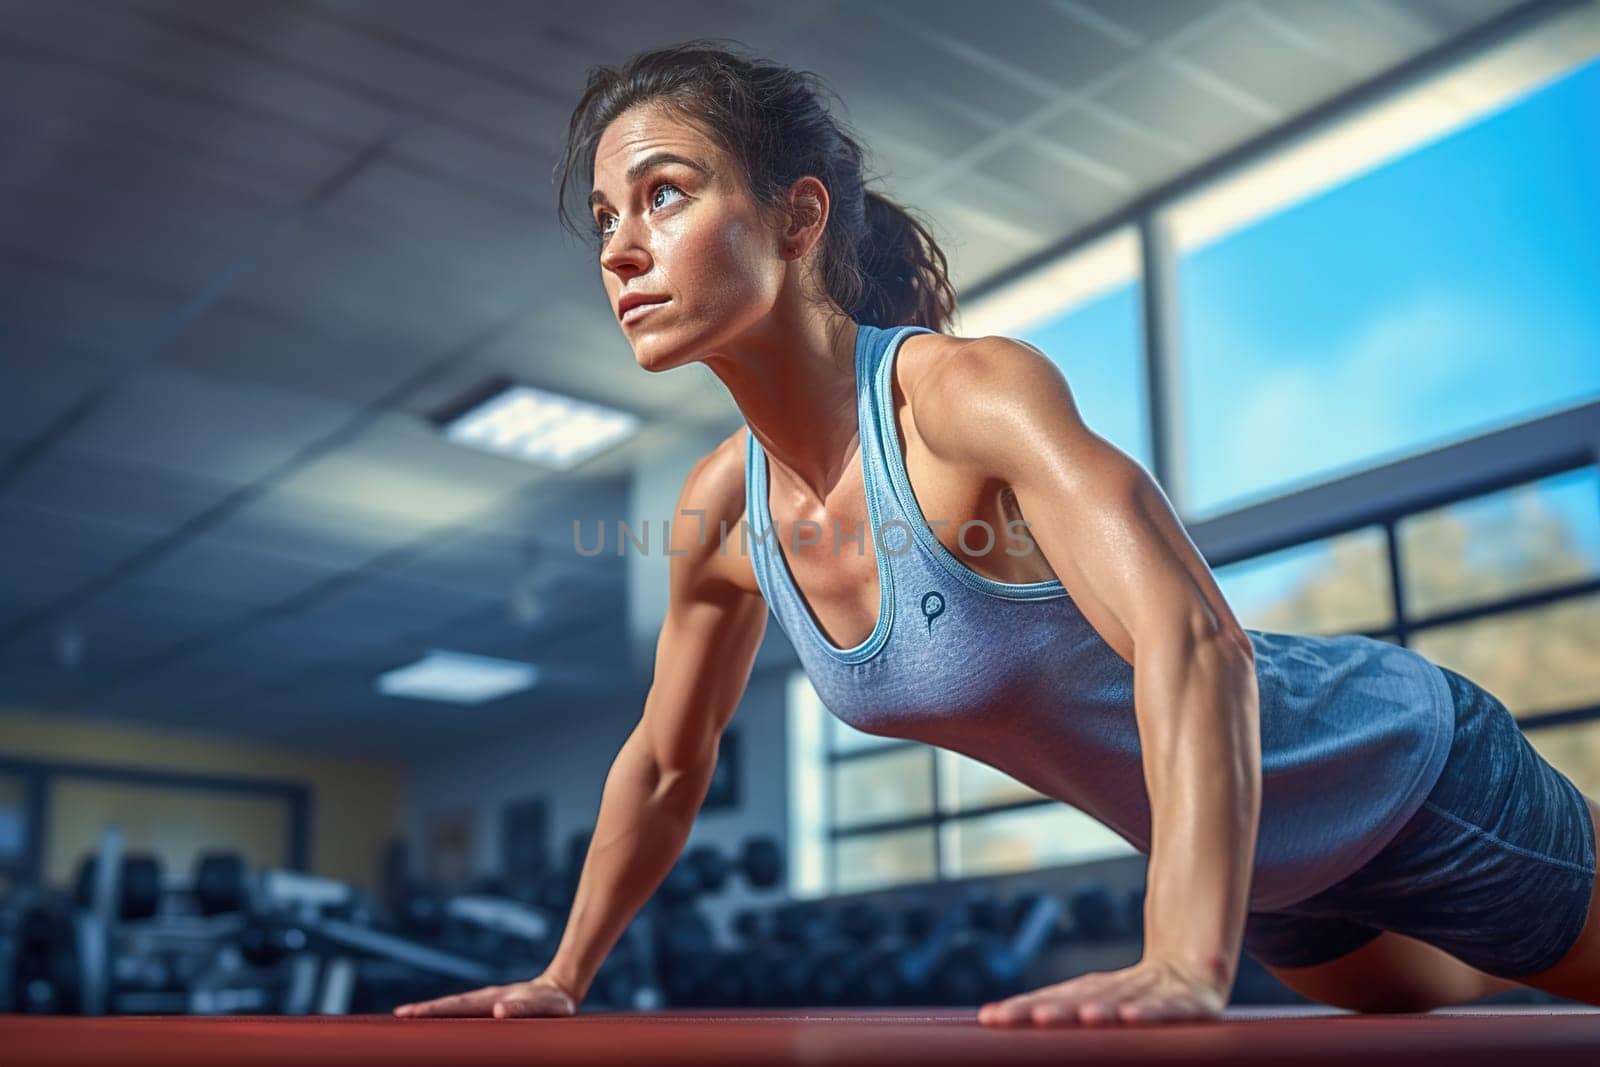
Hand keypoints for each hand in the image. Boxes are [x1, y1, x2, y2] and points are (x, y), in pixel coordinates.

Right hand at [393, 972, 580, 1018]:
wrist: (562, 990)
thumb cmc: (555, 1003)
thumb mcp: (545, 1008)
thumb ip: (524, 1007)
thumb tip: (499, 1011)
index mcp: (491, 1000)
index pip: (455, 1006)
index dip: (432, 1011)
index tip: (407, 1014)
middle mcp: (484, 1000)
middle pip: (448, 1006)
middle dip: (422, 1011)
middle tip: (396, 1017)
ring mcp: (486, 1004)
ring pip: (453, 1009)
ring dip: (431, 1015)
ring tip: (406, 1020)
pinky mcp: (490, 1011)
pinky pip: (463, 1014)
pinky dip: (445, 1018)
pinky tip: (435, 1027)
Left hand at [977, 957, 1226, 1026]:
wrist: (1195, 971)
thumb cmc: (1135, 998)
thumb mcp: (1099, 1005)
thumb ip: (1061, 1013)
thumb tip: (993, 1021)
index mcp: (1089, 992)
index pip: (1050, 1000)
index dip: (1021, 1008)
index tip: (990, 1018)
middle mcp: (1116, 990)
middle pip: (1079, 999)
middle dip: (1054, 1009)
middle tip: (1032, 1018)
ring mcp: (1153, 994)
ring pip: (1122, 1001)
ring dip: (1101, 1008)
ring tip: (1082, 1017)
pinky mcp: (1190, 1004)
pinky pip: (1170, 1009)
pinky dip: (1152, 1012)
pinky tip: (1132, 1018)